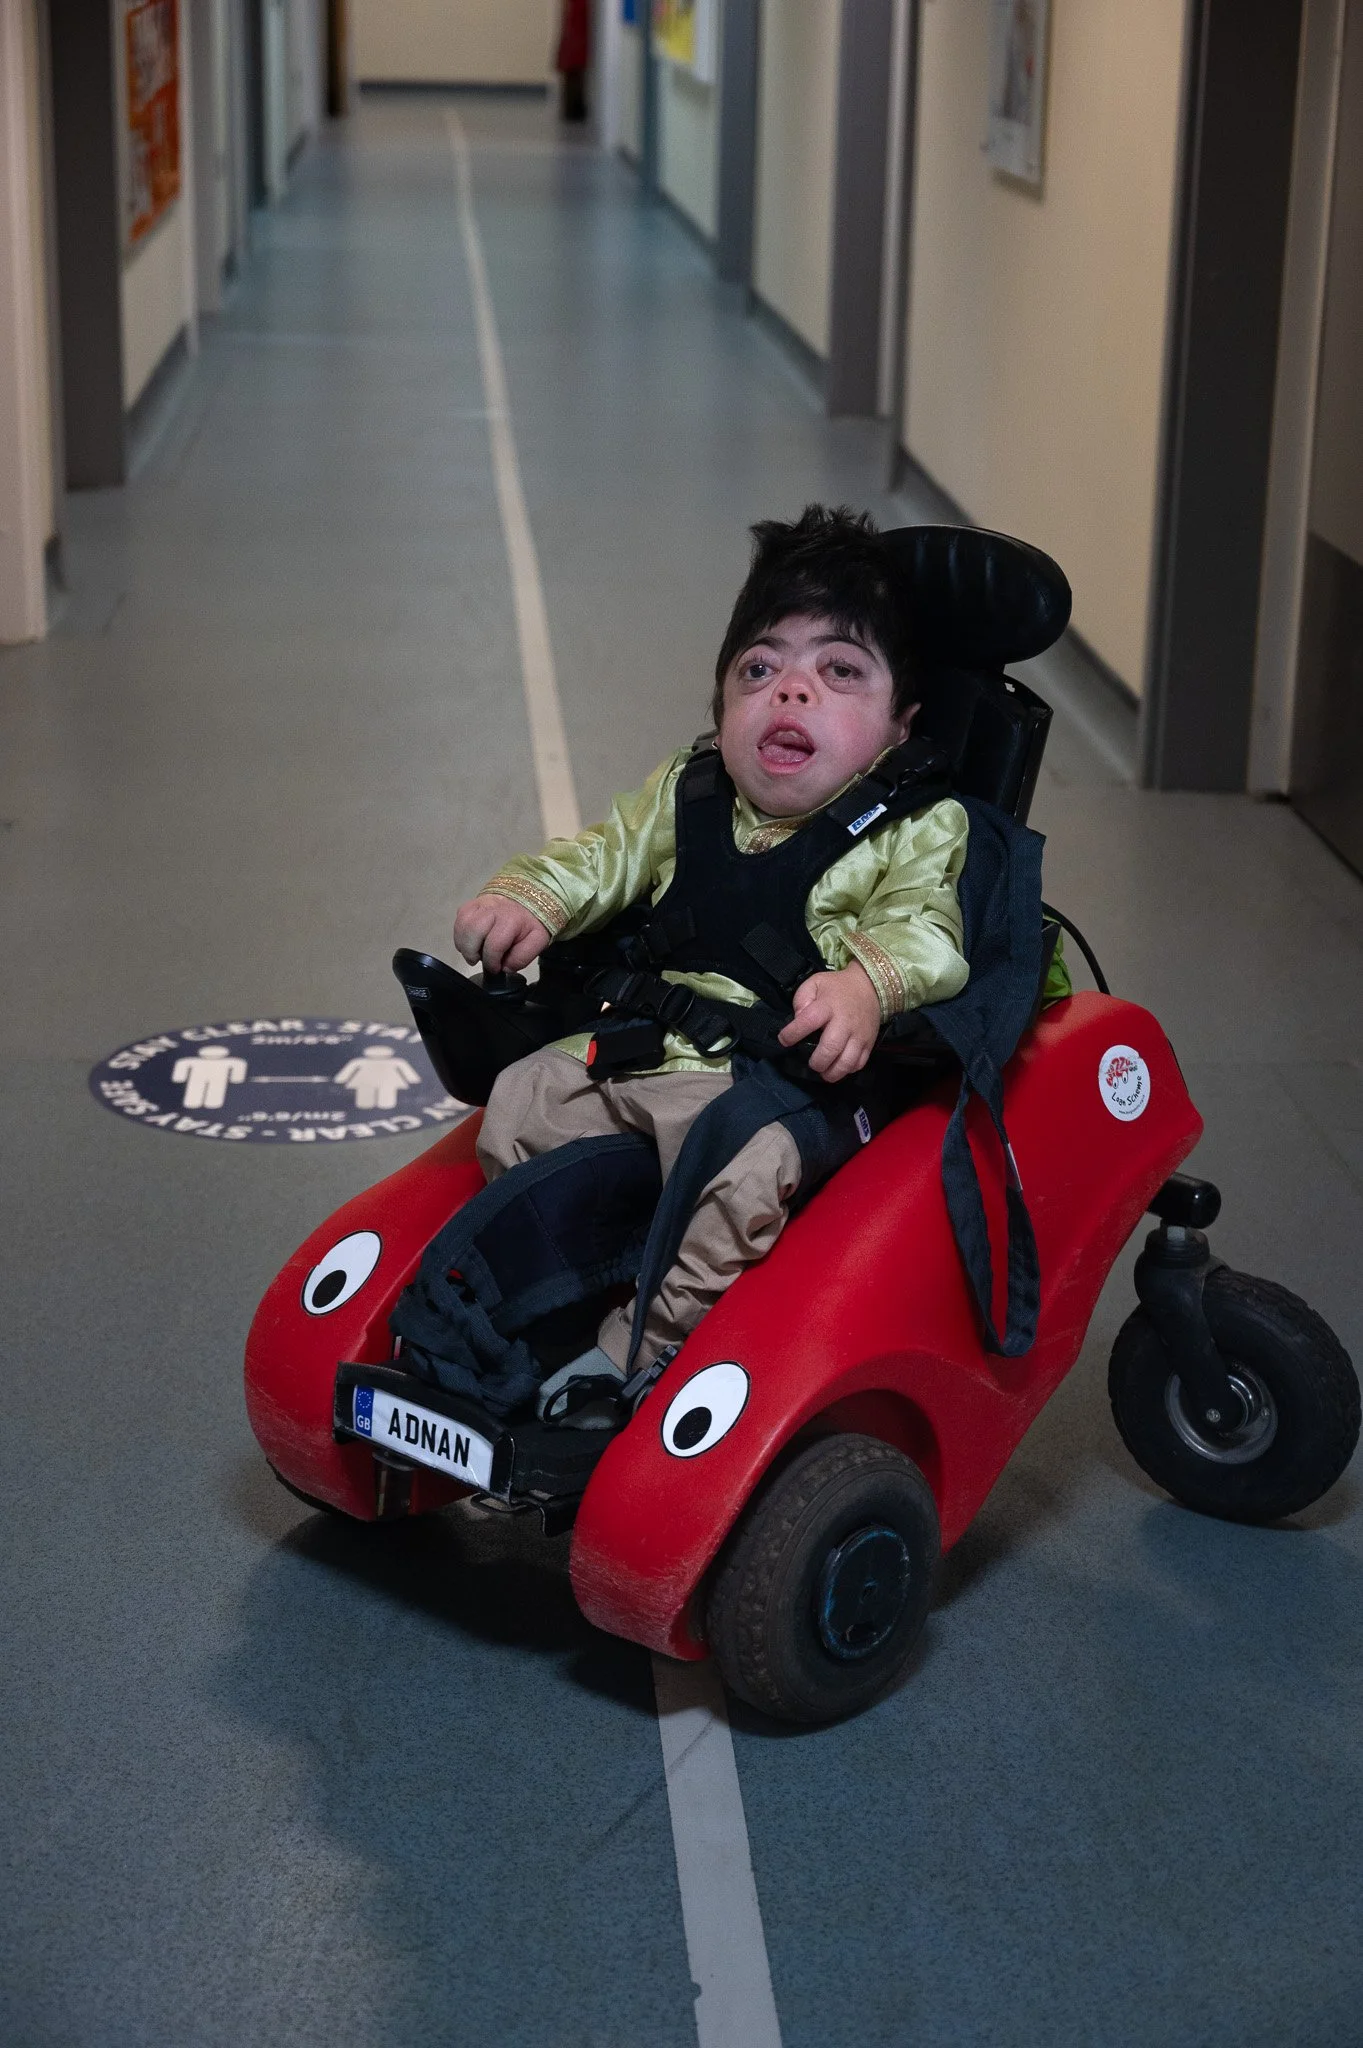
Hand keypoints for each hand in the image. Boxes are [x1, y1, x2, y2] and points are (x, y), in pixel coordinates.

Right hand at [453, 893, 550, 973]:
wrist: (525, 901)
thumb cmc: (528, 924)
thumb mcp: (537, 941)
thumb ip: (522, 957)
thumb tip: (504, 967)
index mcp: (512, 919)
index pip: (494, 945)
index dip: (491, 962)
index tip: (495, 968)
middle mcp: (493, 908)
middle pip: (473, 932)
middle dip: (472, 952)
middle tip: (479, 959)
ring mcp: (480, 904)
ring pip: (462, 926)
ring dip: (464, 944)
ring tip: (474, 952)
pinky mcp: (471, 904)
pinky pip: (459, 920)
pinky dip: (460, 935)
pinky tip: (470, 941)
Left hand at [778, 962, 881, 1082]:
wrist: (870, 987)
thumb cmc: (836, 987)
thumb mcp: (815, 983)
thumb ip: (801, 999)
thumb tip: (798, 1018)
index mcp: (827, 1006)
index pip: (808, 1021)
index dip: (793, 1034)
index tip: (785, 1040)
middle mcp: (844, 1022)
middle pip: (831, 1048)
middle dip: (817, 1062)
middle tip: (812, 1063)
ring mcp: (859, 1035)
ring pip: (847, 1062)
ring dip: (833, 1073)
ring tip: (824, 1071)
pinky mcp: (869, 1043)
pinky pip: (859, 1063)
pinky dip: (847, 1070)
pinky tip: (839, 1067)